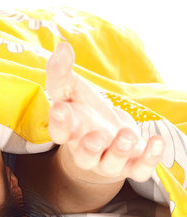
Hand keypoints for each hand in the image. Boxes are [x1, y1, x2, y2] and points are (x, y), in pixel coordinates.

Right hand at [46, 42, 163, 182]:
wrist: (105, 139)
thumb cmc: (84, 114)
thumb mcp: (72, 91)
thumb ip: (62, 73)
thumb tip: (61, 46)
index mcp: (69, 133)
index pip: (59, 132)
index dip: (59, 123)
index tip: (60, 108)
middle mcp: (86, 151)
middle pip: (84, 156)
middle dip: (89, 148)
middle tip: (96, 136)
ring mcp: (109, 161)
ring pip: (110, 165)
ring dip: (119, 151)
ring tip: (125, 135)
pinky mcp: (131, 166)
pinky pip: (139, 170)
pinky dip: (150, 159)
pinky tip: (157, 141)